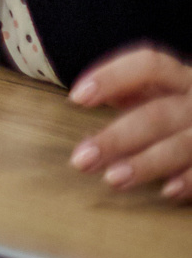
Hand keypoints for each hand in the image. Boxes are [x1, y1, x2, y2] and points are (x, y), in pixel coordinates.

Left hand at [69, 44, 191, 201]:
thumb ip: (130, 91)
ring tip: (113, 179)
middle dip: (117, 138)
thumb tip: (84, 97)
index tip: (76, 98)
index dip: (112, 77)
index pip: (149, 66)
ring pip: (182, 145)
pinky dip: (189, 180)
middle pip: (157, 114)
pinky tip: (167, 191)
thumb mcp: (164, 94)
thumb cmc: (185, 112)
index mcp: (181, 79)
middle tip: (82, 160)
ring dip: (146, 163)